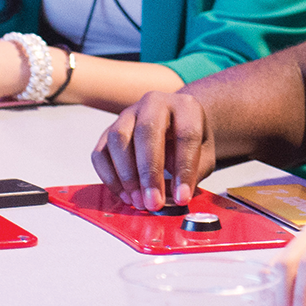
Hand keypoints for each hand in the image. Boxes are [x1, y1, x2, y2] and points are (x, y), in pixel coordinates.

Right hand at [91, 92, 214, 211]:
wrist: (174, 127)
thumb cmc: (188, 143)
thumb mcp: (203, 156)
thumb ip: (193, 173)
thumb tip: (177, 198)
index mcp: (185, 106)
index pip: (186, 134)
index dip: (184, 168)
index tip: (182, 197)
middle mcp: (154, 103)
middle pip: (147, 131)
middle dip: (149, 172)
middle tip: (154, 202)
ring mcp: (128, 114)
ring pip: (118, 139)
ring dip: (127, 175)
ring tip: (139, 201)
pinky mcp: (108, 130)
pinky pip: (101, 153)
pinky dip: (110, 178)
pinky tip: (125, 194)